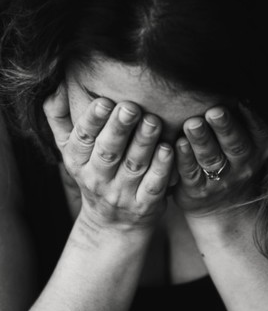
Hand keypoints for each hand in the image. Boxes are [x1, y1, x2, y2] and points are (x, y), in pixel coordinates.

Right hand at [43, 84, 172, 231]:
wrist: (113, 224)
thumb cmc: (94, 174)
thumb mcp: (71, 151)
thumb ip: (60, 119)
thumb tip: (54, 86)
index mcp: (77, 161)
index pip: (82, 139)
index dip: (92, 120)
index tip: (104, 101)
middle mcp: (97, 179)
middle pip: (108, 151)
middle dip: (119, 128)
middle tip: (131, 107)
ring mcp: (122, 194)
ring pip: (133, 166)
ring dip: (144, 143)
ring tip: (153, 121)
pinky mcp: (145, 205)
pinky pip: (154, 185)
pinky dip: (161, 168)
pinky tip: (169, 149)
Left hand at [174, 103, 267, 217]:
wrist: (225, 205)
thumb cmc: (233, 158)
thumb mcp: (249, 139)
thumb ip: (243, 115)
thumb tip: (234, 74)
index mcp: (260, 146)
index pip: (257, 129)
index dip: (248, 116)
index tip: (240, 99)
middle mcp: (245, 164)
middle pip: (235, 144)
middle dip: (224, 127)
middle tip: (214, 111)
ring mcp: (222, 180)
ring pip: (211, 159)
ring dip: (201, 141)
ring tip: (192, 124)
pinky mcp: (198, 190)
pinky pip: (190, 173)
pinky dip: (183, 158)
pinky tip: (175, 144)